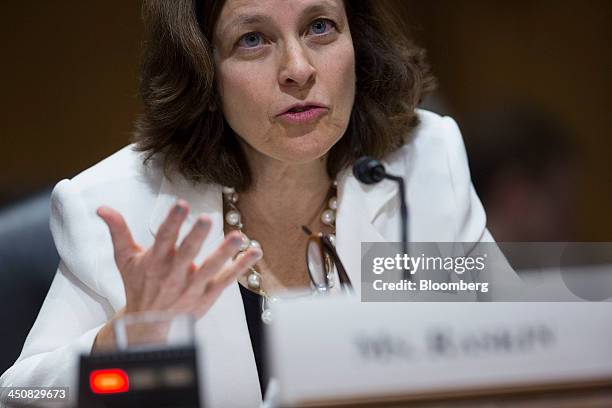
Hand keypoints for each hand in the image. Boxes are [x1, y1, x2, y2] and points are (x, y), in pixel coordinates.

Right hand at [93, 200, 260, 348]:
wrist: (147, 324)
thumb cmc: (139, 285)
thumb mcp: (125, 258)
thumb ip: (118, 231)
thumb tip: (103, 208)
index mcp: (155, 261)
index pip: (163, 238)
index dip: (172, 221)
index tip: (181, 204)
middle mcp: (174, 273)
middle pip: (186, 253)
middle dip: (196, 236)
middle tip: (206, 219)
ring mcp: (192, 286)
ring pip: (211, 268)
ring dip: (225, 252)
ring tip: (239, 237)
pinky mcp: (207, 296)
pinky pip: (226, 280)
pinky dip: (241, 267)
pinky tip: (255, 251)